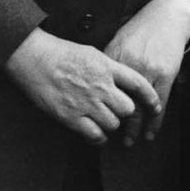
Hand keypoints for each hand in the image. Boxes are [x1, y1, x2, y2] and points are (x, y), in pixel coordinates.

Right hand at [4, 29, 160, 144]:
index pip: (138, 83)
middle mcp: (100, 85)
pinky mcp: (71, 117)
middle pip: (127, 109)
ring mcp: (86, 102)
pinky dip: (98, 138)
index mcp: (106, 66)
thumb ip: (108, 67)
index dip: (150, 97)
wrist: (34, 58)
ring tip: (102, 120)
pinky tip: (95, 133)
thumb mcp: (90, 52)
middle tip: (116, 111)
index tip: (156, 106)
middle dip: (124, 112)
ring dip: (110, 125)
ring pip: (113, 124)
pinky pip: (95, 135)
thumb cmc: (59, 52)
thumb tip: (121, 79)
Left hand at [103, 0, 189, 145]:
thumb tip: (95, 80)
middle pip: (119, 100)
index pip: (103, 88)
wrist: (166, 16)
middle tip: (108, 136)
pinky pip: (159, 104)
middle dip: (114, 121)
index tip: (92, 119)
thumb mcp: (118, 40)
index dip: (97, 106)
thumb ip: (108, 61)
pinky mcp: (166, 75)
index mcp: (115, 57)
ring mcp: (149, 71)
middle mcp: (130, 65)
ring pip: (139, 106)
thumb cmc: (140, 28)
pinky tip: (150, 133)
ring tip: (128, 141)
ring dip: (134, 127)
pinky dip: (154, 121)